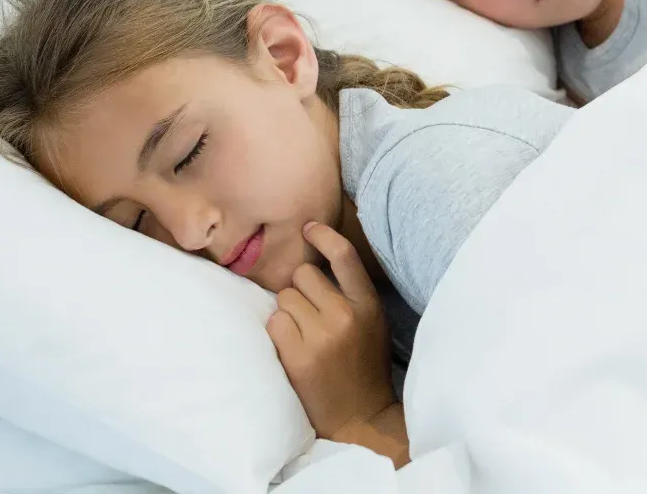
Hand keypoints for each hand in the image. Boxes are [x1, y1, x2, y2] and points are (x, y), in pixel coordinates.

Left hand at [266, 222, 393, 439]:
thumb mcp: (372, 322)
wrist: (359, 417)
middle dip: (300, 290)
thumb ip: (350, 294)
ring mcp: (321, 335)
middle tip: (309, 315)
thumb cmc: (363, 366)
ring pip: (284, 298)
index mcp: (367, 304)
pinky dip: (279, 333)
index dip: (323, 236)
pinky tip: (293, 349)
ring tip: (303, 336)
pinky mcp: (298, 356)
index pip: (344, 256)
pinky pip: (274, 323)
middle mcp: (345, 314)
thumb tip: (315, 263)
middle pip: (302, 275)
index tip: (308, 228)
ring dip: (288, 313)